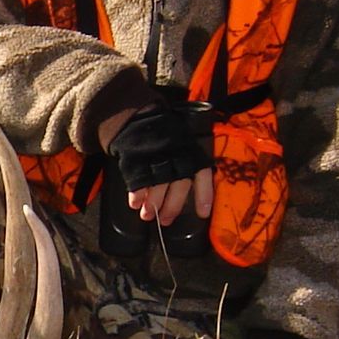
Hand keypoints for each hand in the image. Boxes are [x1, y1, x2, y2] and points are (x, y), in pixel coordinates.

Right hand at [100, 105, 213, 226]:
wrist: (140, 117)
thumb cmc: (165, 136)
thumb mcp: (183, 145)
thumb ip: (188, 166)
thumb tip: (189, 192)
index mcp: (191, 154)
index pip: (202, 176)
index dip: (203, 196)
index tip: (202, 214)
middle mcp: (177, 157)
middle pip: (178, 186)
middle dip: (172, 207)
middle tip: (165, 221)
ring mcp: (156, 158)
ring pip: (158, 186)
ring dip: (152, 204)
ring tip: (147, 216)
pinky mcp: (137, 159)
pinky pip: (138, 180)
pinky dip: (136, 194)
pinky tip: (135, 203)